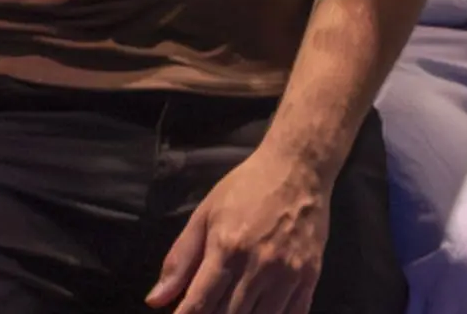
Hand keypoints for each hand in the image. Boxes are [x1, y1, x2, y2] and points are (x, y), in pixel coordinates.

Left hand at [148, 141, 330, 313]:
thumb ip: (180, 259)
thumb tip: (155, 300)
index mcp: (227, 248)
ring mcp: (288, 273)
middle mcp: (258, 265)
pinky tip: (261, 312)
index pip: (200, 303)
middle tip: (206, 311)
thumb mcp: (205, 214)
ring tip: (230, 310)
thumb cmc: (247, 187)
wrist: (299, 167)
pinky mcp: (310, 276)